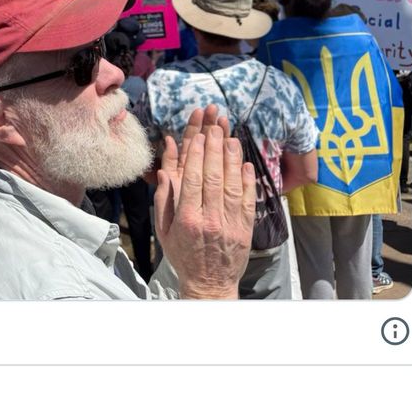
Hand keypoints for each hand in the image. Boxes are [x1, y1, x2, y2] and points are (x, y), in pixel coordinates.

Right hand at [153, 105, 254, 299]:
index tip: (199, 137)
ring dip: (231, 158)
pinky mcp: (245, 227)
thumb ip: (164, 200)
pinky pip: (247, 199)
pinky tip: (244, 162)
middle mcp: (209, 219)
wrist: (210, 283)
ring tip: (231, 137)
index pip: (193, 180)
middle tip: (216, 127)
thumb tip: (165, 171)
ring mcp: (230, 223)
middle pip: (213, 177)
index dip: (197, 155)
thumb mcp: (164, 231)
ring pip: (232, 184)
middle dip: (215, 148)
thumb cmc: (183, 255)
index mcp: (187, 219)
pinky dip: (246, 179)